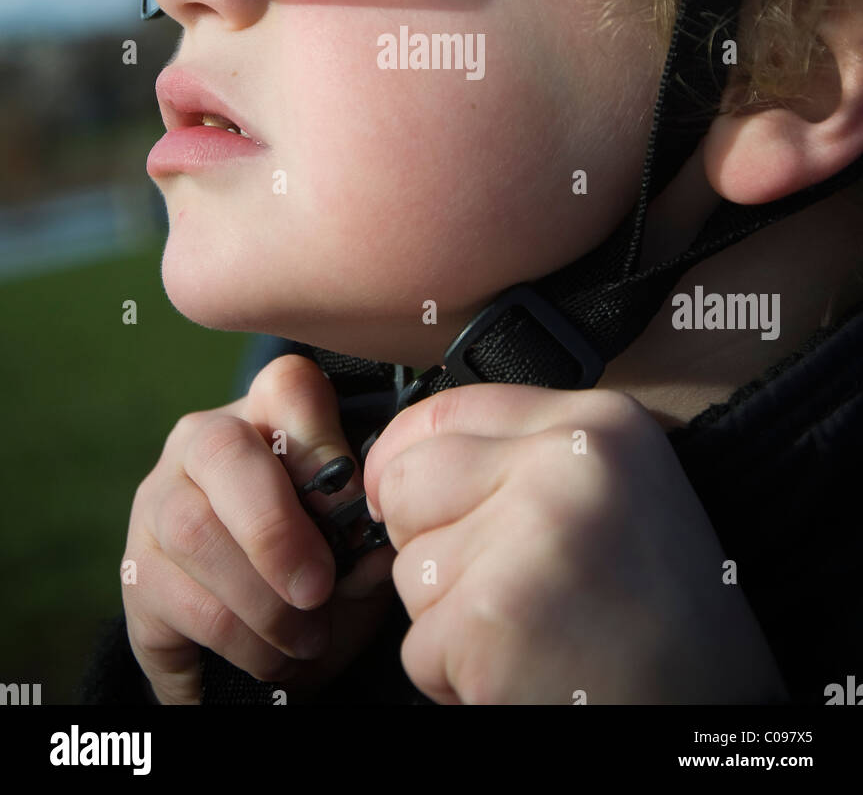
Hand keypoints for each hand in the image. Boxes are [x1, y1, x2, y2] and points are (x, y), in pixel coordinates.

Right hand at [122, 352, 396, 703]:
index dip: (322, 436)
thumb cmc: (318, 563)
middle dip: (275, 529)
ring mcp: (156, 503)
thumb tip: (365, 548)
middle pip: (222, 451)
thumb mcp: (352, 543)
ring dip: (261, 601)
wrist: (260, 633)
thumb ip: (363, 535)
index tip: (354, 503)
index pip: (287, 384)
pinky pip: (179, 603)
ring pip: (194, 533)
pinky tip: (271, 659)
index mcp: (265, 415)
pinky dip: (238, 643)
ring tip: (308, 639)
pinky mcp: (135, 572)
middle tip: (318, 590)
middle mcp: (198, 443)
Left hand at [362, 384, 788, 704]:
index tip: (396, 495)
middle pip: (406, 482)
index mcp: (599, 424)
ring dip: (448, 619)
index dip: (402, 459)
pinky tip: (527, 675)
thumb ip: (525, 457)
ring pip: (407, 570)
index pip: (444, 409)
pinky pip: (418, 647)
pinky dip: (456, 678)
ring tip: (534, 634)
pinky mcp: (493, 621)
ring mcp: (526, 540)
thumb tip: (400, 461)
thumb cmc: (670, 621)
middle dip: (425, 543)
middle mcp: (563, 465)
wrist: (718, 720)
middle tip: (498, 585)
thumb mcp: (621, 493)